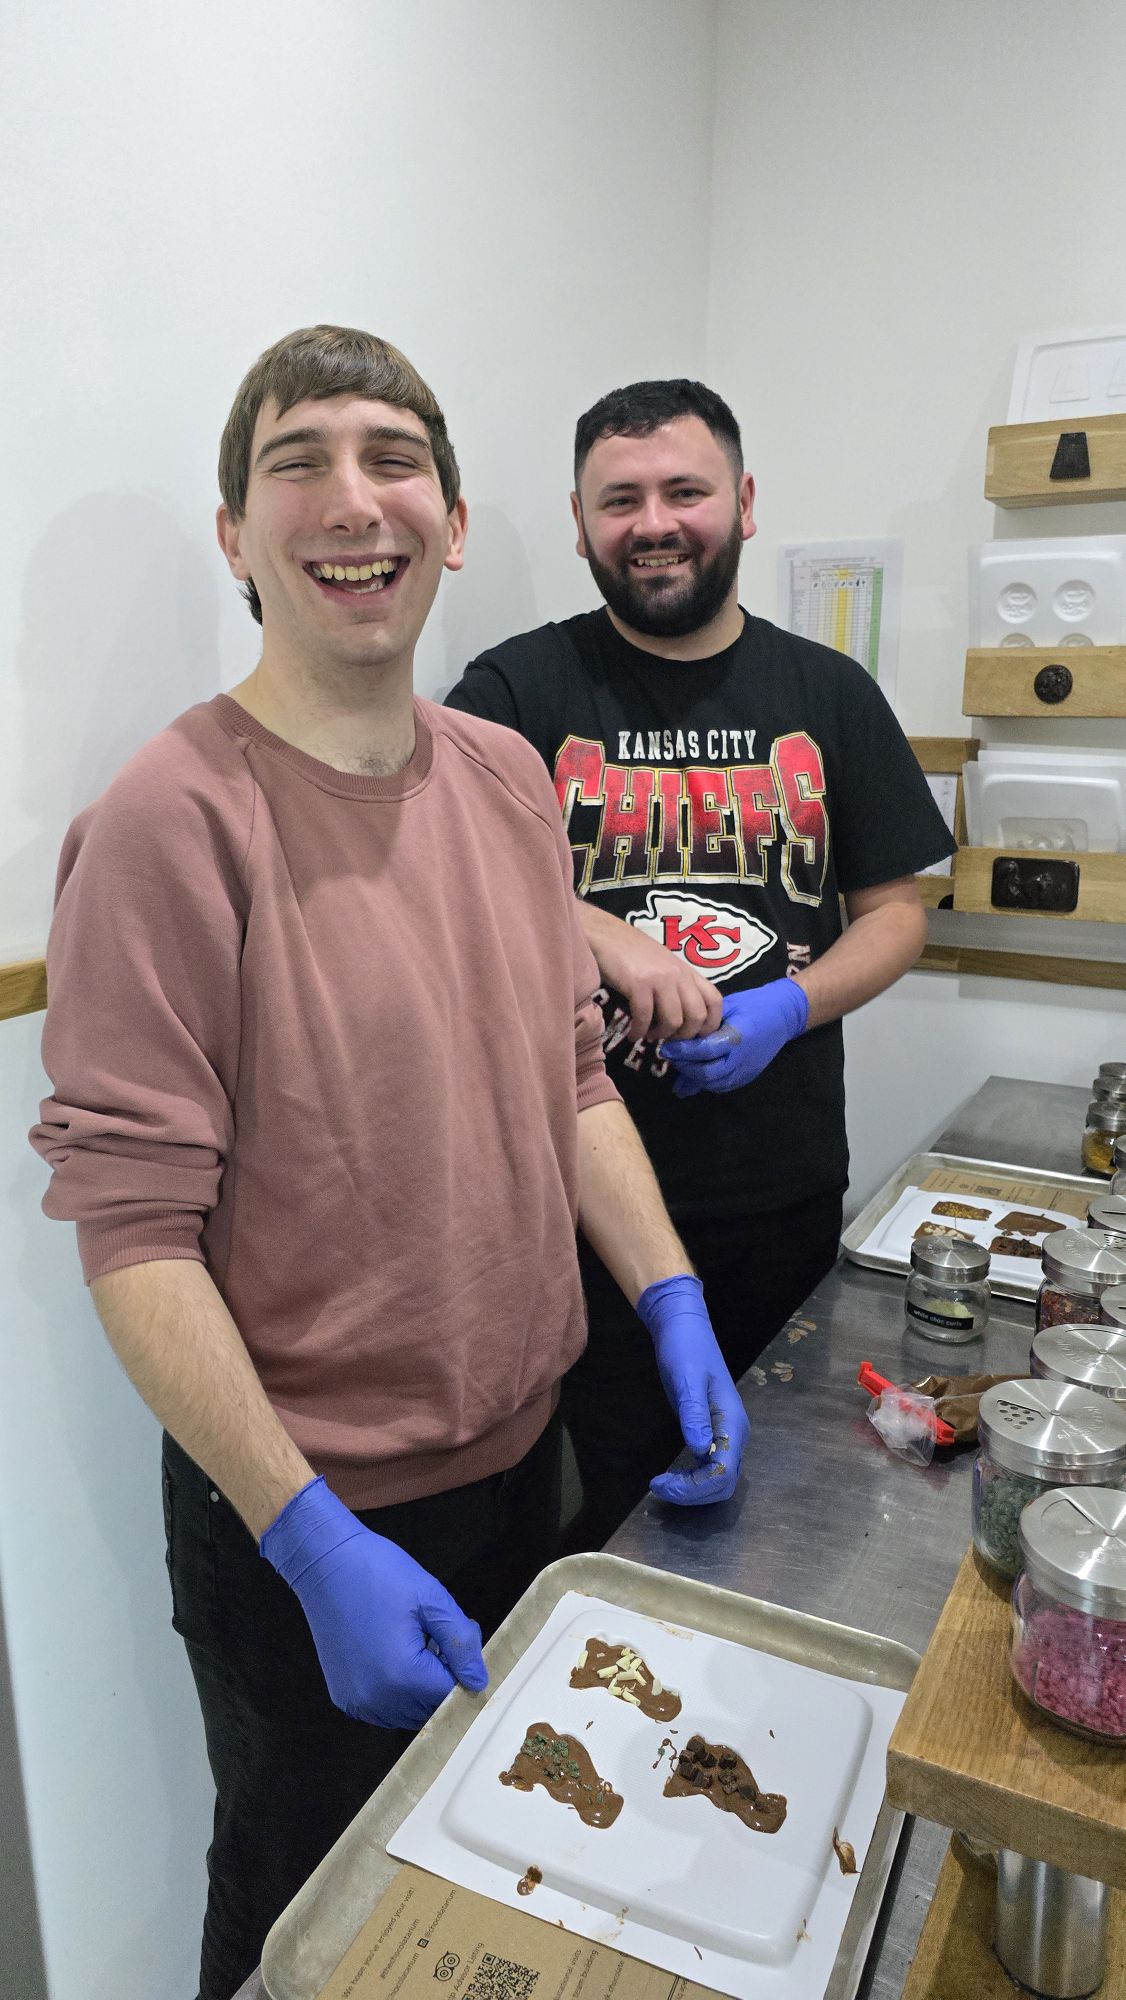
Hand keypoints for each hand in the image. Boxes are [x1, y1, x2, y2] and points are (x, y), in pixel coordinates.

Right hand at [261, 1477, 487, 1726]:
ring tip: (415, 1643)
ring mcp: (357, 1702)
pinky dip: (395, 1692)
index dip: (463, 1668)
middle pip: (431, 1707)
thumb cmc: (380, 1573)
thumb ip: (460, 1643)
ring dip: (420, 1688)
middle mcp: (378, 1700)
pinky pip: (383, 1709)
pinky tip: (392, 1655)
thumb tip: (478, 1681)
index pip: (452, 1694)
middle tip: (437, 1635)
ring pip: (408, 1712)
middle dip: (442, 1677)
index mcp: (403, 1677)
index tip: (459, 1640)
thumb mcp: (431, 1599)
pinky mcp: (343, 1698)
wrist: (325, 1563)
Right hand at [595, 919, 722, 1044]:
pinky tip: (633, 1034)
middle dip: (684, 1036)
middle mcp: (679, 975)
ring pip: (674, 1020)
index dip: (711, 1025)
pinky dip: (639, 1031)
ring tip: (649, 1035)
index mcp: (688, 972)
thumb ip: (676, 987)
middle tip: (669, 1040)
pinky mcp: (638, 984)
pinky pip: (645, 1017)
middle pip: (698, 1016)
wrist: (606, 935)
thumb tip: (681, 1021)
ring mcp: (660, 979)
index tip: (695, 1038)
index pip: (715, 1000)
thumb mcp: (663, 967)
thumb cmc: (633, 953)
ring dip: (661, 1035)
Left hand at [635, 1275, 749, 1504]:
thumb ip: (694, 1414)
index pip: (722, 1471)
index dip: (694, 1487)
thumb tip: (699, 1451)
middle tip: (659, 1486)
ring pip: (719, 1478)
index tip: (661, 1483)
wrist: (684, 1327)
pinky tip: (672, 1475)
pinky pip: (711, 1467)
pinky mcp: (713, 1431)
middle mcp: (735, 1433)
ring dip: (693, 1490)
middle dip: (693, 1493)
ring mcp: (726, 1433)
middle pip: (724, 1482)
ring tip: (663, 1484)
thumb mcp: (686, 1379)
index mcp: (732, 1422)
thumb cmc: (685, 1348)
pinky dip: (693, 1479)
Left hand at [658, 979, 807, 1096]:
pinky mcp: (748, 1076)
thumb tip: (680, 1034)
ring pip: (713, 1083)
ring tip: (680, 1063)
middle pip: (707, 1073)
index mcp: (737, 1036)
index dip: (683, 1051)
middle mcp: (742, 1058)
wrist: (785, 1015)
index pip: (704, 1050)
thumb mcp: (728, 1006)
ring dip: (693, 1077)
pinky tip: (694, 1073)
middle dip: (685, 1067)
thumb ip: (706, 1022)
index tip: (666, 1046)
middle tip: (670, 1056)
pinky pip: (722, 1085)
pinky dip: (705, 1082)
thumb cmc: (753, 1004)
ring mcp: (746, 1070)